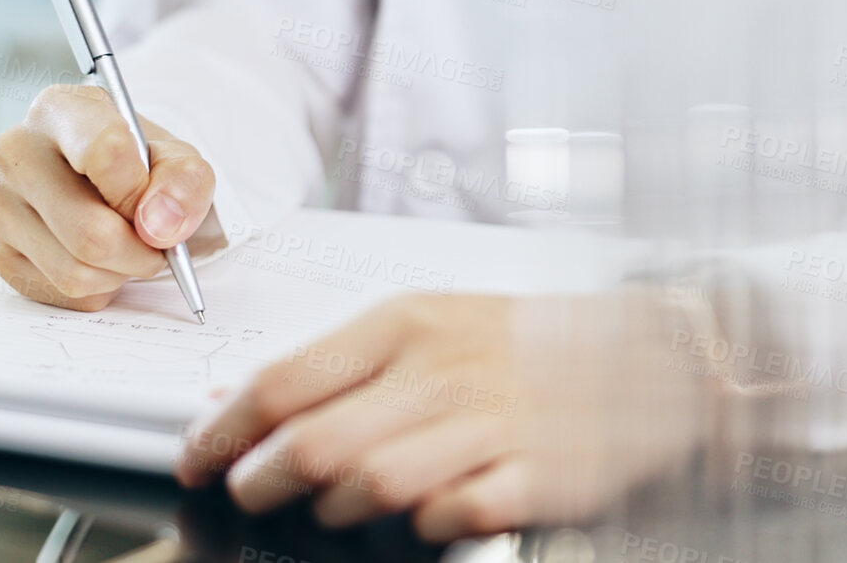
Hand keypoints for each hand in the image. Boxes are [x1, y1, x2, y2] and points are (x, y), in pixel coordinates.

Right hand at [0, 83, 215, 310]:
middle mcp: (16, 153)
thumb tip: (157, 226)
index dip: (140, 193)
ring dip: (120, 273)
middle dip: (140, 252)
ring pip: (75, 271)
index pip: (103, 152)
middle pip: (89, 233)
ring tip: (127, 246)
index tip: (155, 206)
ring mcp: (0, 205)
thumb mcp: (177, 158)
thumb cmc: (139, 165)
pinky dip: (96, 287)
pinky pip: (61, 292)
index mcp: (60, 110)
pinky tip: (98, 258)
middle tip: (155, 244)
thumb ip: (184, 182)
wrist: (107, 184)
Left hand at [175, 289, 710, 539]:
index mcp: (407, 323)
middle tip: (249, 492)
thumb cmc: (529, 342)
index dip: (223, 428)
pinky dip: (427, 525)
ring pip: (373, 487)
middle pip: (316, 443)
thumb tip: (241, 392)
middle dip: (262, 481)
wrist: (650, 354)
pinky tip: (425, 514)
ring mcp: (491, 424)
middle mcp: (442, 370)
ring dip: (337, 509)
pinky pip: (454, 516)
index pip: (285, 379)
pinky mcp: (536, 475)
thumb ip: (338, 361)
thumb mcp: (430, 322)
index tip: (196, 456)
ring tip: (333, 507)